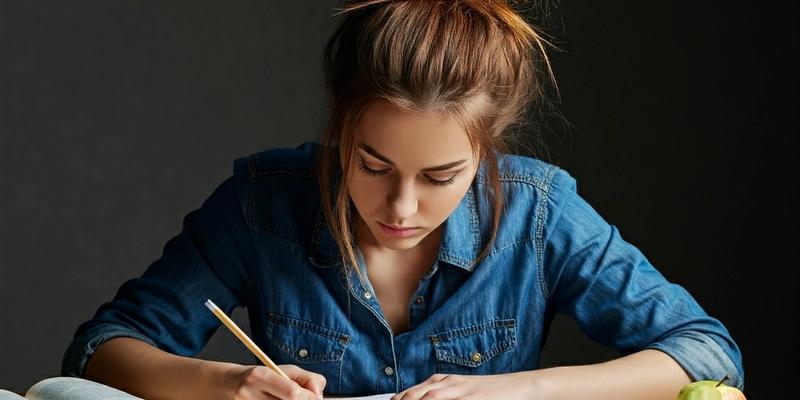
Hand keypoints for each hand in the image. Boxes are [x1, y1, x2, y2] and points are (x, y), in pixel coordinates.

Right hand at [226, 364, 325, 399]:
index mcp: (260, 376)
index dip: (310, 398)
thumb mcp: (284, 370)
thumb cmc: (261, 377)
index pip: (293, 393)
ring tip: (286, 399)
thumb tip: (318, 395)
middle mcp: (250, 395)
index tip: (315, 397)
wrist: (229, 386)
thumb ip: (306, 379)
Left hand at [391, 372, 539, 399]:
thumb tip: (422, 397)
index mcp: (444, 381)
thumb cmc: (491, 393)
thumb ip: (444, 396)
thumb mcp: (463, 392)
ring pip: (432, 397)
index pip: (412, 393)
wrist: (522, 386)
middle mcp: (451, 384)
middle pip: (418, 395)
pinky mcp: (477, 399)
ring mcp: (464, 391)